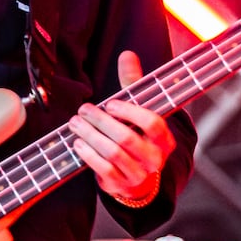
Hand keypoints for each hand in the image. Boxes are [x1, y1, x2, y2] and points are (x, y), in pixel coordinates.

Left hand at [67, 50, 175, 205]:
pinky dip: (88, 155)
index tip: (110, 103)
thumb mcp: (137, 111)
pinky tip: (77, 143)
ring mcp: (139, 174)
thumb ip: (133, 84)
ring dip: (90, 136)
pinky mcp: (122, 186)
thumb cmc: (136, 136)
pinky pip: (104, 170)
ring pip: (113, 153)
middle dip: (101, 122)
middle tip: (83, 110)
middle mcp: (155, 159)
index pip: (153, 123)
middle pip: (127, 138)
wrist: (137, 179)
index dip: (130, 112)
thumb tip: (127, 54)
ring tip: (75, 124)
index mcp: (164, 139)